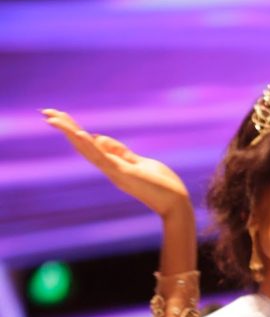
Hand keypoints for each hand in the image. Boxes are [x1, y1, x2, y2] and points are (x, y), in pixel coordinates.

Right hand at [42, 109, 190, 218]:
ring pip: (88, 150)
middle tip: (46, 113)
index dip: (74, 131)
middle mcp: (110, 169)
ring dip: (71, 134)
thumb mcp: (139, 162)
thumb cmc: (162, 184)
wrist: (177, 203)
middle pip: (83, 146)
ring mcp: (115, 172)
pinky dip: (90, 146)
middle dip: (65, 129)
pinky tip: (79, 134)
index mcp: (113, 165)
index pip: (90, 144)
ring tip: (54, 120)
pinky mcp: (124, 174)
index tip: (58, 117)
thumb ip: (121, 151)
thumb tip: (99, 137)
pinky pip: (103, 158)